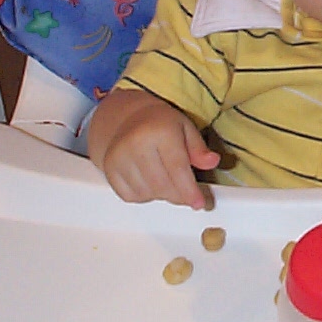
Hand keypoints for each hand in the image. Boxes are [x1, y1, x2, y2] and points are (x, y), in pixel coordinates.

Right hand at [90, 90, 219, 208]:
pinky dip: (145, 196)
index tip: (199, 203)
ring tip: (168, 179)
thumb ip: (199, 148)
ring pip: (147, 193)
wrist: (129, 118)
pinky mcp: (109, 170)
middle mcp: (135, 143)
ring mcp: (118, 157)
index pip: (177, 168)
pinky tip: (150, 181)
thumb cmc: (161, 124)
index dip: (189, 190)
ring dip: (162, 195)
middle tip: (187, 195)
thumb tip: (212, 162)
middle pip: (162, 185)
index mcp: (159, 130)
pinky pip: (130, 196)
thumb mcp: (186, 129)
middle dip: (179, 196)